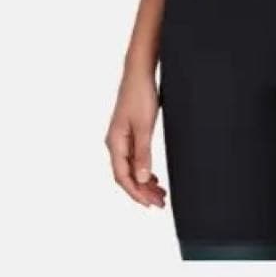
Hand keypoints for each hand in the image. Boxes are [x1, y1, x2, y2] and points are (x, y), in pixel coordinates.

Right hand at [104, 68, 166, 207]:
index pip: (123, 177)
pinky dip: (143, 169)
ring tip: (160, 193)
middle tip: (160, 202)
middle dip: (142, 191)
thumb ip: (143, 153)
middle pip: (126, 175)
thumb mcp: (144, 126)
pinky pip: (134, 158)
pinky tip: (153, 177)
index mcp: (115, 143)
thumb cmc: (140, 95)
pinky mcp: (128, 132)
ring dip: (144, 182)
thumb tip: (142, 179)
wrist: (139, 71)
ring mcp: (121, 138)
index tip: (150, 204)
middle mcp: (115, 143)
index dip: (136, 193)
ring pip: (131, 167)